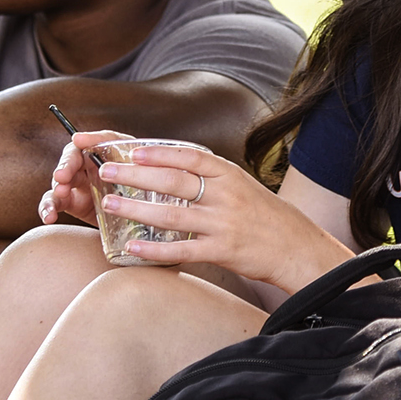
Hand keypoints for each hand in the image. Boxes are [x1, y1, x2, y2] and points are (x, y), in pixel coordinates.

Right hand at [37, 130, 129, 228]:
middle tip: (62, 177)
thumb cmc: (136, 170)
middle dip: (64, 170)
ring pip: (57, 186)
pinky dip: (48, 210)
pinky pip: (55, 205)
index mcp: (92, 154)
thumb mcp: (128, 152)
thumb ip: (108, 140)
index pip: (78, 150)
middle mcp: (80, 168)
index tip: (72, 152)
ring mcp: (74, 187)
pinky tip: (49, 217)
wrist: (144, 204)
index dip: (75, 152)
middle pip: (67, 166)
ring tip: (61, 193)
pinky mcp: (72, 205)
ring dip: (56, 189)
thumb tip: (79, 137)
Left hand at [94, 142, 351, 290]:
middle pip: (174, 181)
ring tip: (109, 205)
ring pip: (172, 215)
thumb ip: (209, 177)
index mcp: (229, 175)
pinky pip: (183, 250)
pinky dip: (156, 249)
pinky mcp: (223, 251)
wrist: (296, 247)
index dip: (157, 151)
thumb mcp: (241, 186)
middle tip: (105, 170)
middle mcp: (226, 196)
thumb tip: (168, 166)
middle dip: (135, 175)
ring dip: (137, 209)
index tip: (130, 148)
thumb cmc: (264, 216)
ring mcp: (224, 224)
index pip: (189, 156)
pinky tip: (132, 247)